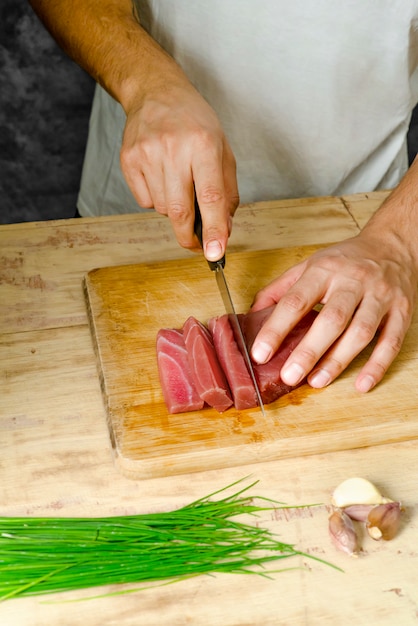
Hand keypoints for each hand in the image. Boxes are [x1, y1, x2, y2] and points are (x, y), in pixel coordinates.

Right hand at [120, 83, 238, 260]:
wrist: (156, 92)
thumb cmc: (195, 123)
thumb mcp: (222, 150)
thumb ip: (227, 193)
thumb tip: (224, 230)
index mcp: (203, 145)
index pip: (210, 197)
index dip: (214, 229)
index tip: (215, 253)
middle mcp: (174, 149)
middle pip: (179, 212)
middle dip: (190, 237)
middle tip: (198, 244)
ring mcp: (147, 155)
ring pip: (162, 209)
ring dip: (174, 210)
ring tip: (178, 182)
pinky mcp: (129, 160)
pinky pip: (144, 201)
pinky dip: (156, 199)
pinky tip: (160, 176)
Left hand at [250, 232, 417, 391]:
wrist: (392, 244)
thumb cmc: (346, 259)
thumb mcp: (309, 265)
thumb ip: (280, 289)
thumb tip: (252, 316)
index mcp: (324, 269)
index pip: (295, 301)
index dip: (276, 329)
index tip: (260, 353)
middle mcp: (353, 281)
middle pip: (331, 319)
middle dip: (308, 351)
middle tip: (289, 376)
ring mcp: (380, 296)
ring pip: (361, 332)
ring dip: (338, 360)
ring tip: (317, 381)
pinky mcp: (402, 310)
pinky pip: (390, 341)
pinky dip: (377, 365)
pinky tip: (361, 383)